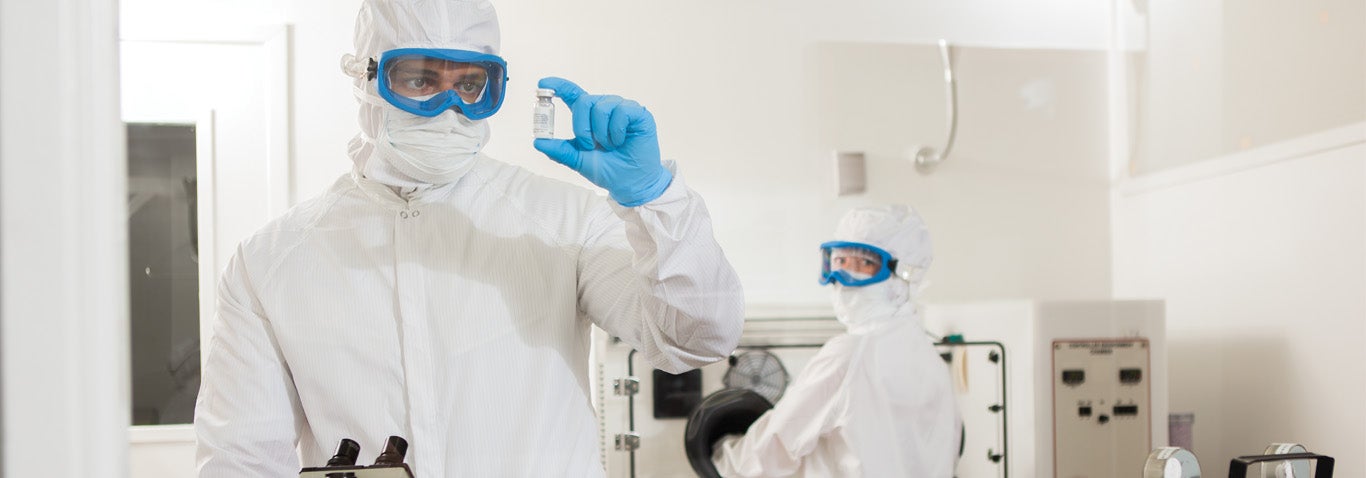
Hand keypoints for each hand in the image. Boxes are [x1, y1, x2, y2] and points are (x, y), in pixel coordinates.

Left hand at [533, 77, 672, 206]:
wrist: (631, 183)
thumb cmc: (608, 170)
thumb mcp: (579, 160)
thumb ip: (560, 150)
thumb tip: (537, 141)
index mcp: (589, 116)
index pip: (573, 94)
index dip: (559, 86)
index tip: (543, 83)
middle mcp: (605, 107)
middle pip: (584, 101)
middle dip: (582, 127)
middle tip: (589, 146)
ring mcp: (621, 108)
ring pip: (601, 107)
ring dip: (601, 133)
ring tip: (610, 146)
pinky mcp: (637, 113)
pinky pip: (621, 111)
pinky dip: (616, 131)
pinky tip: (621, 141)